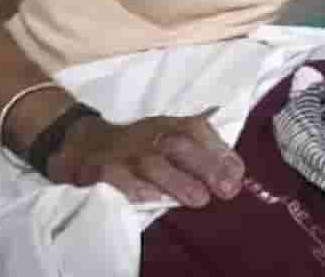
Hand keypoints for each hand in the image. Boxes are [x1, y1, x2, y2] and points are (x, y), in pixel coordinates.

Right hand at [47, 107, 244, 206]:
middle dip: (206, 165)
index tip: (237, 174)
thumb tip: (235, 173)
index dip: (220, 151)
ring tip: (199, 198)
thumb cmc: (140, 146)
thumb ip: (202, 152)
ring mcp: (127, 153)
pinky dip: (139, 191)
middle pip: (180, 144)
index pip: (198, 130)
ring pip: (153, 164)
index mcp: (169, 125)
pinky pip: (122, 181)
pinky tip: (154, 200)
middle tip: (227, 189)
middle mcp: (150, 135)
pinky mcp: (104, 171)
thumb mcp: (170, 136)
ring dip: (178, 182)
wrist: (87, 146)